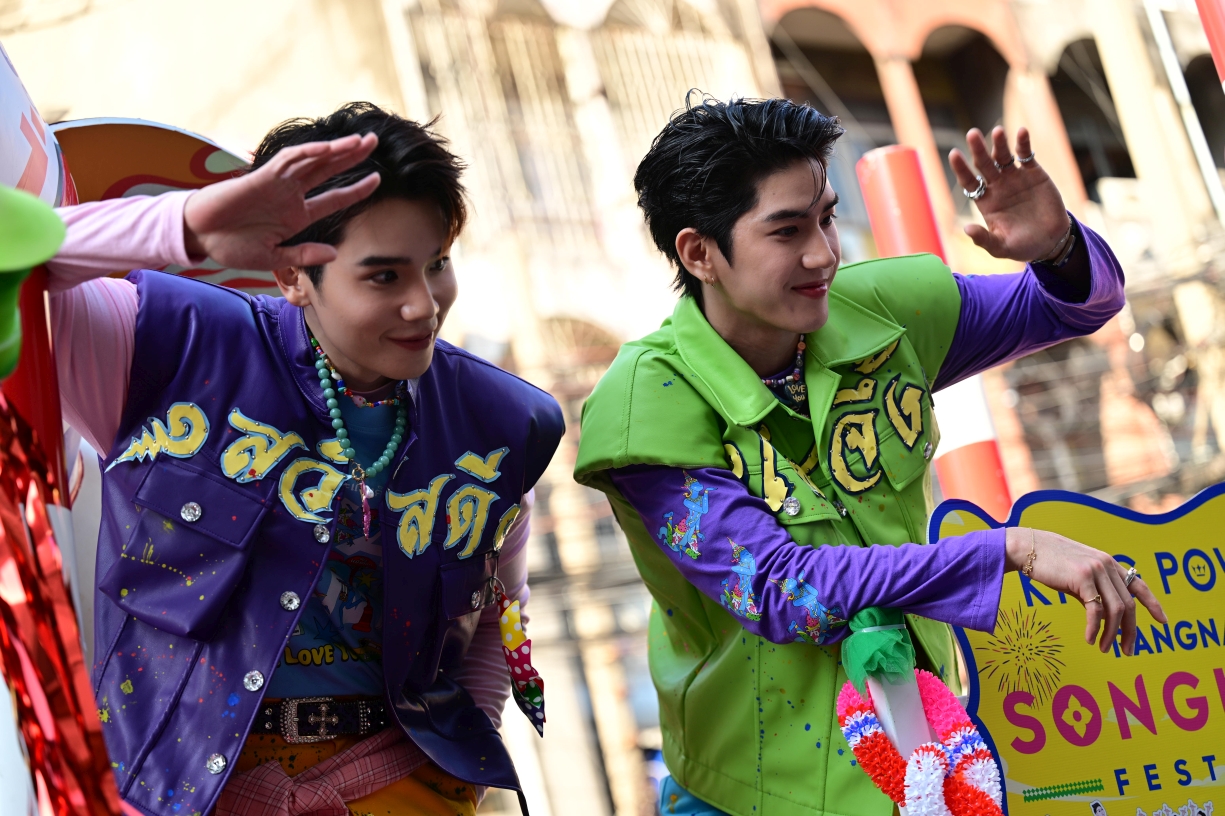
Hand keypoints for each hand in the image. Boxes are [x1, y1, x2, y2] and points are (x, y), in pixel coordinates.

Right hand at [182, 134, 380, 269]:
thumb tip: (335, 254)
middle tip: (375, 142)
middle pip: (328, 170)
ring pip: (313, 161)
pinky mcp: (262, 177)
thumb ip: (304, 255)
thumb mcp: (274, 258)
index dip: (356, 189)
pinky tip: (327, 148)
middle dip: (352, 156)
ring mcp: (278, 184)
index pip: (334, 199)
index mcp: (297, 214)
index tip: (377, 180)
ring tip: (361, 141)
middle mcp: (291, 195)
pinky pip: (288, 161)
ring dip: (336, 150)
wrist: (199, 237)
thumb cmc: (232, 246)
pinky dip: (308, 153)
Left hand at [949, 127, 1068, 261]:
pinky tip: (1021, 132)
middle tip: (972, 134)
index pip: (969, 182)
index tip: (954, 154)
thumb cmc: (1022, 246)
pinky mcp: (1033, 173)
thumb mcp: (1001, 247)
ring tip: (997, 131)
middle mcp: (997, 186)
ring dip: (999, 143)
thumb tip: (966, 229)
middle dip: (978, 150)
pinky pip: (1026, 155)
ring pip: (1003, 156)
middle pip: (984, 164)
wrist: (1050, 240)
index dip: (961, 169)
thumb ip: (984, 239)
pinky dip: (1024, 143)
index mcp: (985, 201)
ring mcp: (1015, 178)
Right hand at [1004, 527, 1165, 654]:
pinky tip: (1090, 639)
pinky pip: (1095, 610)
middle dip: (1130, 631)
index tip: (1163, 621)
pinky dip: (1094, 628)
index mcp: (1109, 563)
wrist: (1027, 548)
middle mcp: (1107, 565)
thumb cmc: (1049, 562)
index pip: (1139, 585)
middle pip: (1128, 604)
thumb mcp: (1078, 574)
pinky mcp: (1082, 577)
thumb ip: (1094, 589)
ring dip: (1112, 634)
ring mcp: (1096, 570)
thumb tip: (1103, 615)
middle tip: (1127, 650)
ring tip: (1105, 648)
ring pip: (1115, 610)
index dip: (1153, 604)